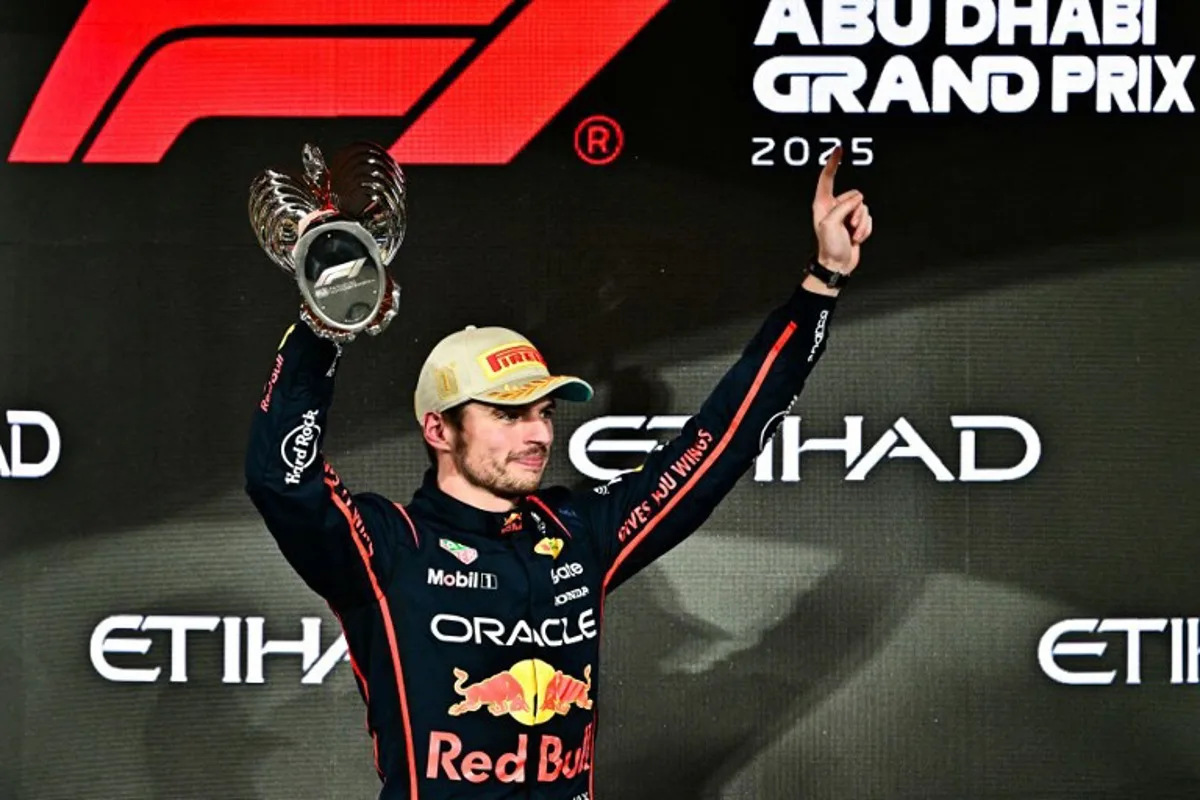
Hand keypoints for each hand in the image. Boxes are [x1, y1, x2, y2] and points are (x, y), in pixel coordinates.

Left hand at [811, 146, 871, 273]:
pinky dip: (865, 229)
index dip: (833, 163)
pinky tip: (856, 238)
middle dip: (856, 211)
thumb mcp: (831, 223)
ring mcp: (846, 215)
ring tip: (851, 234)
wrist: (838, 265)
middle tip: (848, 226)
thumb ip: (844, 206)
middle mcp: (834, 207)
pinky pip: (868, 218)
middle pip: (854, 195)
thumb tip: (858, 199)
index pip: (827, 178)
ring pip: (864, 207)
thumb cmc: (829, 247)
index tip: (838, 149)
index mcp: (822, 204)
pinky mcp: (856, 223)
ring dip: (861, 223)